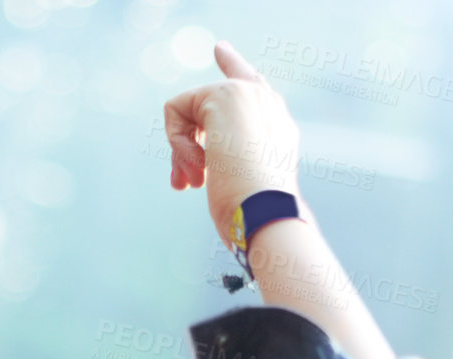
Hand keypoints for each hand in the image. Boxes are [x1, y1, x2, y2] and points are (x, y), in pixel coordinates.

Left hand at [163, 42, 303, 247]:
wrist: (266, 212)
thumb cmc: (253, 215)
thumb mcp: (240, 191)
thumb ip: (224, 169)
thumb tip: (184, 177)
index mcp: (276, 123)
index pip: (251, 83)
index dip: (232, 65)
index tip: (219, 48)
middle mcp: (265, 100)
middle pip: (207, 103)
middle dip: (187, 147)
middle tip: (186, 184)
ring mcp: (245, 93)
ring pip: (188, 111)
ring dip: (182, 152)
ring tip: (194, 181)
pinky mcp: (221, 96)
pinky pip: (176, 111)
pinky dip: (177, 145)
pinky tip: (197, 168)